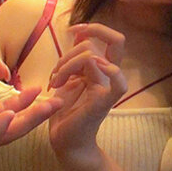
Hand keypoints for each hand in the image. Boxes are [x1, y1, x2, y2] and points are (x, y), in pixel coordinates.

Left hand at [46, 24, 126, 165]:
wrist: (66, 141)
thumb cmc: (66, 112)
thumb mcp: (68, 77)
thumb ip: (76, 58)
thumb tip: (81, 32)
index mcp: (104, 69)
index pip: (112, 38)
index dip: (94, 28)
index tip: (74, 31)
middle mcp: (110, 76)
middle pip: (93, 45)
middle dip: (66, 55)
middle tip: (56, 75)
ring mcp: (109, 87)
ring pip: (90, 56)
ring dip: (64, 66)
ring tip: (55, 84)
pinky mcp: (104, 100)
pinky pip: (116, 80)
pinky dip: (104, 71)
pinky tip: (89, 72)